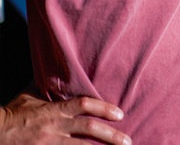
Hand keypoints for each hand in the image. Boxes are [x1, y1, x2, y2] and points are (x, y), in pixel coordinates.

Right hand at [0, 93, 129, 144]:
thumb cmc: (11, 115)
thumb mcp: (30, 99)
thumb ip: (49, 94)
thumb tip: (62, 80)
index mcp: (53, 110)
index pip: (83, 104)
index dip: (104, 108)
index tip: (120, 114)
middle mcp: (54, 127)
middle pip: (88, 129)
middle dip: (111, 136)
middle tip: (128, 141)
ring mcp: (49, 143)